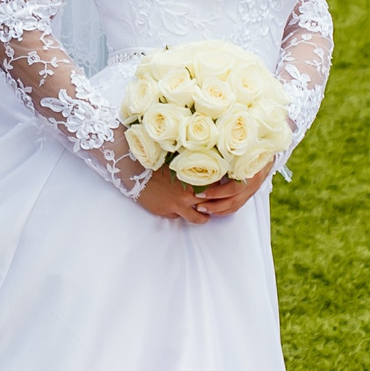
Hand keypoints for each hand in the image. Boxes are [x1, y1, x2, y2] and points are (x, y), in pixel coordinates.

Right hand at [136, 161, 273, 224]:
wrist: (132, 170)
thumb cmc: (157, 159)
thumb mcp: (178, 156)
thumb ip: (195, 159)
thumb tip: (214, 152)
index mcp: (195, 177)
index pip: (219, 186)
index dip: (228, 188)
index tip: (237, 188)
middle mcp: (190, 193)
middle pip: (213, 205)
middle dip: (220, 205)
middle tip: (226, 204)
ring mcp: (179, 205)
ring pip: (200, 218)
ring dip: (205, 217)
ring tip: (207, 214)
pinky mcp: (168, 212)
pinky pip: (181, 218)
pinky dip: (184, 215)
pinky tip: (184, 209)